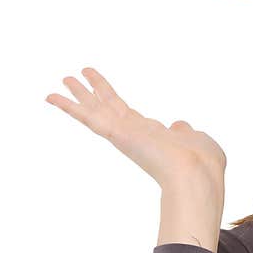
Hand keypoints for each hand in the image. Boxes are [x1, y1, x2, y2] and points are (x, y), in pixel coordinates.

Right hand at [45, 67, 226, 189]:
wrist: (197, 174)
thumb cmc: (202, 162)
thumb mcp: (196, 140)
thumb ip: (185, 131)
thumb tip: (179, 125)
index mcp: (152, 135)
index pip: (129, 116)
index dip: (117, 104)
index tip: (106, 94)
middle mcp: (134, 134)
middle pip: (108, 107)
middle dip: (94, 92)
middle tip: (76, 78)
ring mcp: (123, 134)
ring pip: (95, 110)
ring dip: (79, 94)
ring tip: (64, 78)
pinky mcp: (116, 134)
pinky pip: (88, 117)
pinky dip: (69, 107)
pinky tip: (51, 96)